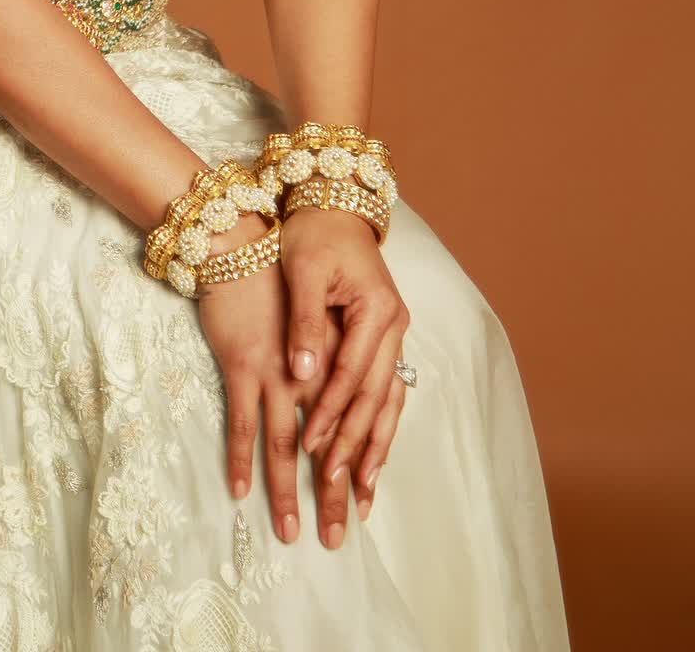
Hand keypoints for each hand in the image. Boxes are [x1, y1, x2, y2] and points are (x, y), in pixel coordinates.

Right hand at [194, 216, 343, 544]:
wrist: (241, 244)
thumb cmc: (279, 280)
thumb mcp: (318, 317)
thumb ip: (332, 359)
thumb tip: (345, 406)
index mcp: (339, 358)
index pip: (358, 425)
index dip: (361, 470)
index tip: (363, 510)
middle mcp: (315, 371)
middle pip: (327, 444)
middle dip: (332, 495)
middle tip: (334, 539)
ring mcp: (278, 370)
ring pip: (286, 442)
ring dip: (287, 490)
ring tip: (289, 530)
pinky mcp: (243, 364)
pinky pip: (242, 421)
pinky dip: (241, 457)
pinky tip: (240, 489)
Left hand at [280, 207, 410, 524]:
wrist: (334, 202)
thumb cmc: (313, 233)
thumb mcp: (301, 271)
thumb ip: (303, 323)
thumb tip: (301, 374)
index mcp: (375, 308)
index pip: (351, 374)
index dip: (331, 412)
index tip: (311, 447)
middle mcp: (392, 325)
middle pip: (376, 397)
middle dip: (356, 445)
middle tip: (335, 489)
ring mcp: (393, 332)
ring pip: (389, 400)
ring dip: (376, 446)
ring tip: (364, 491)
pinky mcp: (384, 336)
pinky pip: (388, 389)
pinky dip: (381, 425)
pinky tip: (374, 456)